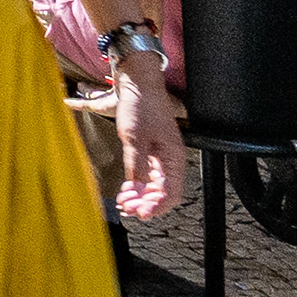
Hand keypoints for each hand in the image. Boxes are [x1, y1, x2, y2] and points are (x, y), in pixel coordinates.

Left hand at [109, 62, 184, 219]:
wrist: (136, 81)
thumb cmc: (139, 107)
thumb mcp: (135, 138)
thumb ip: (137, 166)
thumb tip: (138, 192)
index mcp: (173, 158)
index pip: (171, 193)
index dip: (156, 207)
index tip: (139, 214)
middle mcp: (170, 159)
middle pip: (163, 192)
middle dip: (145, 203)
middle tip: (125, 210)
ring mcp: (160, 154)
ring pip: (154, 184)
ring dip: (140, 196)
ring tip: (123, 202)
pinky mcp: (149, 148)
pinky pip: (147, 173)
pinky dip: (137, 184)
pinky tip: (125, 189)